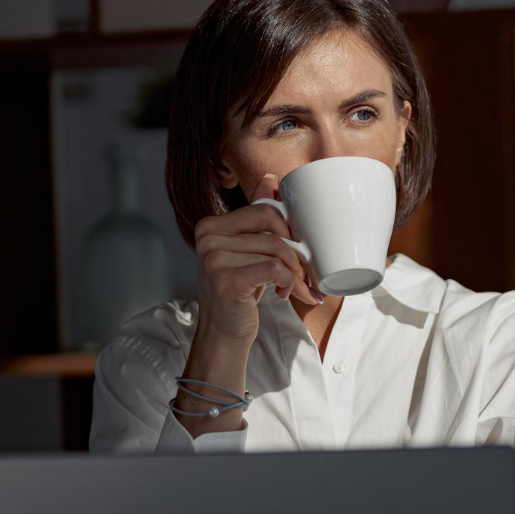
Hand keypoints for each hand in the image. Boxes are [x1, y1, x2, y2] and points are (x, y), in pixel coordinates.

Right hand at [192, 185, 321, 347]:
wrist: (224, 334)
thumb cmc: (240, 293)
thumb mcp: (249, 253)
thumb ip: (257, 219)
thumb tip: (270, 179)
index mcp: (211, 225)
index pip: (264, 211)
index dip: (289, 230)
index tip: (298, 252)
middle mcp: (208, 237)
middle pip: (272, 228)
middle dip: (296, 251)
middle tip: (305, 272)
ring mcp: (214, 258)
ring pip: (276, 251)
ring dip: (297, 273)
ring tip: (299, 289)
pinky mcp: (226, 279)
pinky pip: (274, 269)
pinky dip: (289, 283)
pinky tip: (285, 294)